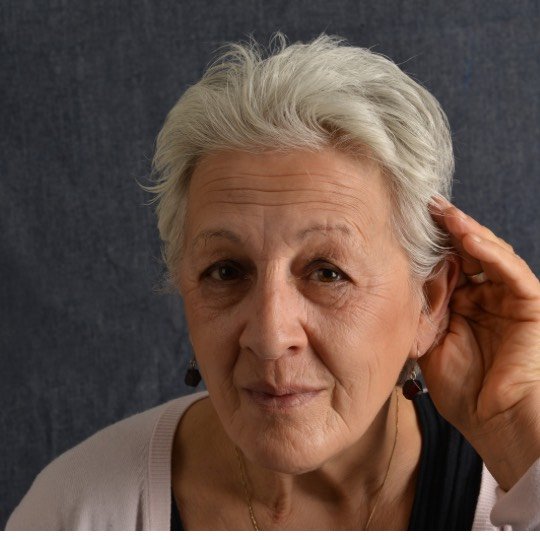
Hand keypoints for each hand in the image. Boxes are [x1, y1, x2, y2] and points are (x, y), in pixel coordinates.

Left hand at [419, 196, 539, 489]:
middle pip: (465, 253)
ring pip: (488, 254)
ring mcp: (506, 298)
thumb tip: (398, 284)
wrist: (498, 423)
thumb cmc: (464, 391)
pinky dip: (488, 252)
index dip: (428, 245)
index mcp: (462, 306)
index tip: (403, 224)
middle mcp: (484, 297)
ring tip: (441, 211)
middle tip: (423, 205)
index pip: (446, 265)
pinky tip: (466, 236)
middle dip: (445, 229)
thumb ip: (420, 314)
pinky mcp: (528, 304)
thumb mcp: (429, 345)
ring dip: (464, 231)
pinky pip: (508, 271)